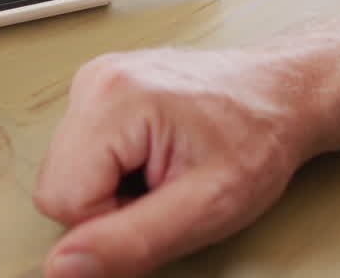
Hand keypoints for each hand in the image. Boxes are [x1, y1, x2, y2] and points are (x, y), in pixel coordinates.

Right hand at [34, 48, 318, 277]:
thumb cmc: (258, 138)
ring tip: (164, 169)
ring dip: (113, 187)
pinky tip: (156, 156)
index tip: (162, 204)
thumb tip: (62, 267)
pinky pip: (81, 153)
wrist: (282, 95)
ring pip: (67, 172)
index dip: (112, 224)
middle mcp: (95, 80)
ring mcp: (95, 80)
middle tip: (166, 187)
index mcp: (114, 98)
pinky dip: (116, 168)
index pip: (61, 201)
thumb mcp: (206, 208)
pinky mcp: (101, 89)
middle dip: (110, 205)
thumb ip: (129, 243)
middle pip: (57, 185)